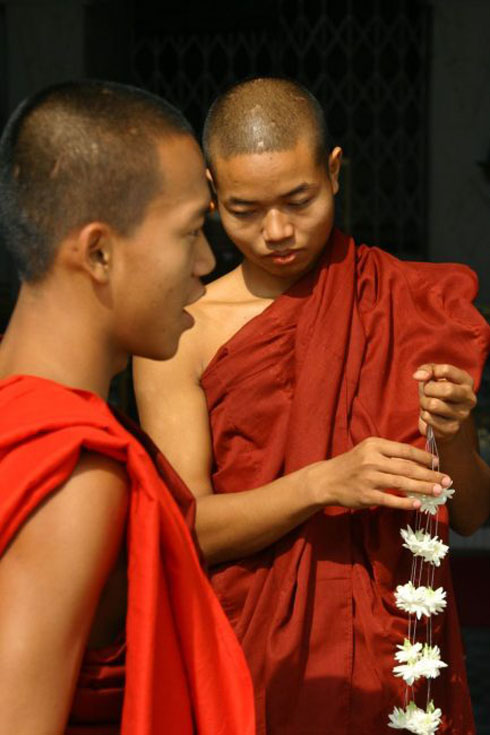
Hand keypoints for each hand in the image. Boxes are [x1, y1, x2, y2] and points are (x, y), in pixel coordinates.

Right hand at [307, 437, 451, 510]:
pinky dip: (405, 502)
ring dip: (423, 488)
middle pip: (407, 467)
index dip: (424, 457)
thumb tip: (418, 463)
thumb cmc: (352, 465)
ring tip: (438, 492)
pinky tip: (417, 504)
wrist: (327, 479)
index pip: (405, 450)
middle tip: (446, 480)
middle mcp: (372, 460)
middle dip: (429, 475)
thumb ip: (389, 454)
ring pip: (402, 483)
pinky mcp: (366, 495)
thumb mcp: (368, 451)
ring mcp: (369, 478)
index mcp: (374, 445)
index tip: (437, 463)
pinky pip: (390, 499)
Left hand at [413, 363, 475, 442]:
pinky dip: (424, 415)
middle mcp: (469, 398)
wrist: (444, 420)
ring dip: (424, 403)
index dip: (431, 372)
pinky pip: (429, 418)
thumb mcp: (433, 376)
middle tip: (426, 392)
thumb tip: (419, 376)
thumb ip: (427, 369)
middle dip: (428, 389)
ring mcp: (462, 415)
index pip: (446, 370)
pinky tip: (431, 415)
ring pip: (434, 405)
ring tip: (428, 404)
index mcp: (466, 381)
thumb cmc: (437, 392)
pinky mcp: (452, 428)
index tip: (428, 377)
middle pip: (447, 390)